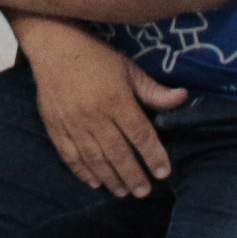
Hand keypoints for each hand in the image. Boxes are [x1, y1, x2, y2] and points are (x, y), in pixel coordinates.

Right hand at [19, 19, 186, 198]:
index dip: (153, 156)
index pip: (140, 135)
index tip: (163, 173)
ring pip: (94, 158)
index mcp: (116, 100)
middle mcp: (94, 115)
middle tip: (144, 192)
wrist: (52, 44)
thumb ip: (153, 90)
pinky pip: (69, 155)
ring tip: (123, 192)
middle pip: (118, 153)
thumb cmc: (95, 57)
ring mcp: (72, 123)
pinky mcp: (54, 126)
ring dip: (110, 178)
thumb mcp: (128, 68)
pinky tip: (94, 182)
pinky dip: (82, 171)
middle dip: (133, 175)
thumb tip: (184, 98)